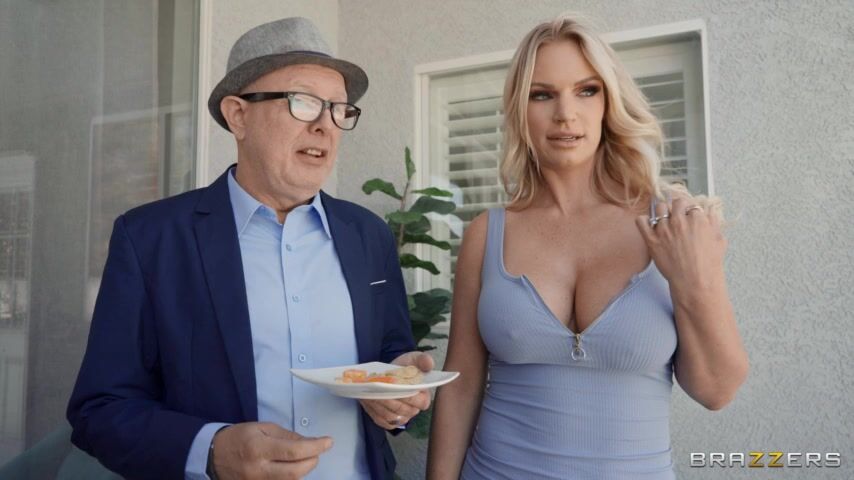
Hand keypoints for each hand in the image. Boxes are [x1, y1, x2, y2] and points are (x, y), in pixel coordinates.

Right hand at [211, 422, 332, 479]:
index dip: (315, 447)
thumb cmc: (240, 437)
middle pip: (296, 472)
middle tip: (317, 450)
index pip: (294, 451)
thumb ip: (287, 435)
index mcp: (259, 448)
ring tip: (304, 457)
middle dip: (313, 461)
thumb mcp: (262, 428)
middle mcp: (259, 469)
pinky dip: (293, 476)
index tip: (329, 441)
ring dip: (304, 469)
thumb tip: (310, 443)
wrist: (214, 456)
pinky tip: (293, 466)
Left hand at [359, 352, 433, 429]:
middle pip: (402, 410)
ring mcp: (400, 418)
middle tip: (378, 390)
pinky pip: (381, 420)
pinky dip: (373, 411)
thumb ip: (423, 360)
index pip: (419, 402)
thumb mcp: (414, 359)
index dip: (408, 396)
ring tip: (370, 394)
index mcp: (424, 398)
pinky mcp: (388, 421)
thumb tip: (428, 363)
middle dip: (389, 400)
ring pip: (390, 416)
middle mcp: (413, 410)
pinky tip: (367, 400)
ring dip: (379, 406)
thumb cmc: (405, 367)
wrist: (390, 373)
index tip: (397, 387)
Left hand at [636, 196, 726, 292]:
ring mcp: (664, 229)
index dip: (690, 209)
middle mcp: (679, 221)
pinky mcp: (651, 240)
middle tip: (678, 215)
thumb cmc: (708, 264)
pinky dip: (643, 220)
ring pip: (659, 208)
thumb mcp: (719, 240)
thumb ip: (714, 222)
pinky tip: (648, 224)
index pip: (691, 204)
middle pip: (675, 202)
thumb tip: (710, 211)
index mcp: (697, 219)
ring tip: (665, 219)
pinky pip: (641, 221)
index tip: (689, 213)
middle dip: (677, 207)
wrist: (695, 281)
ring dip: (662, 212)